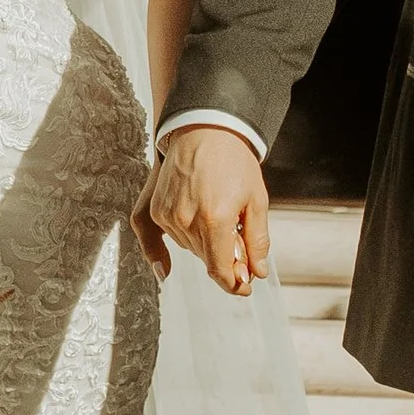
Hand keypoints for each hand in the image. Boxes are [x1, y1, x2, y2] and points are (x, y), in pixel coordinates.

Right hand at [139, 125, 269, 295]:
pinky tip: (178, 252)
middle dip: (225, 261)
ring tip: (221, 220)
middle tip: (242, 248)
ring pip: (191, 249)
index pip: (220, 269)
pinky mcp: (157, 210)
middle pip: (207, 260)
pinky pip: (170, 238)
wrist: (203, 128)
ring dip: (207, 246)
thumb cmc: (234, 160)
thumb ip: (257, 240)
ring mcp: (168, 216)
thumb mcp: (256, 200)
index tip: (244, 286)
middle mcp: (187, 221)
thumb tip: (257, 272)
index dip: (234, 283)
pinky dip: (183, 240)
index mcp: (215, 220)